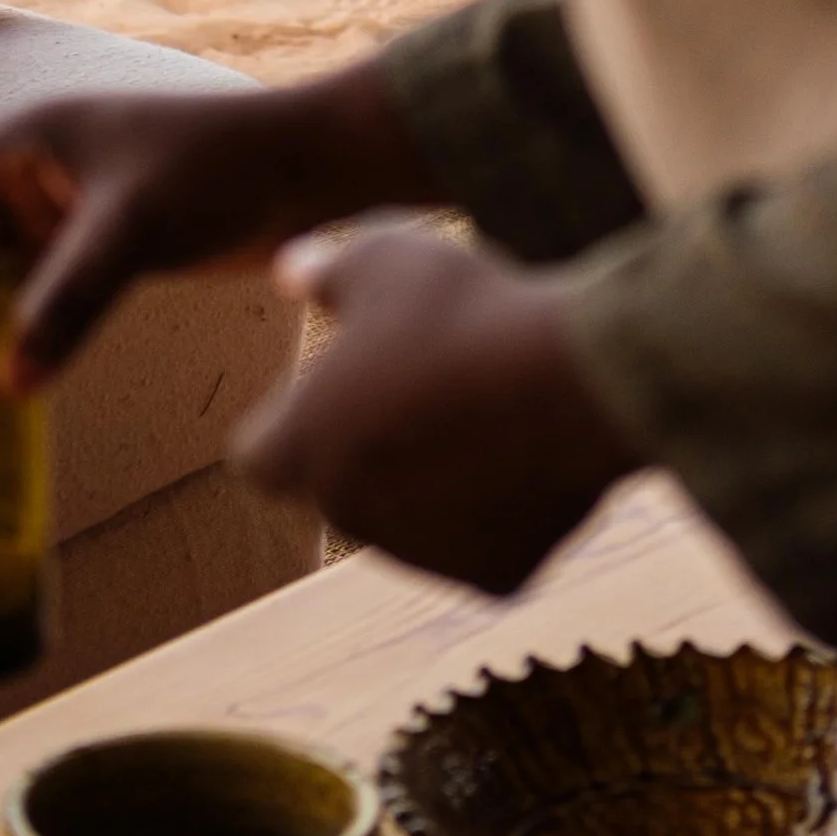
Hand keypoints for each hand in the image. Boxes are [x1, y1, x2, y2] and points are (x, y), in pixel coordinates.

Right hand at [0, 59, 426, 383]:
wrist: (312, 166)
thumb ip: (68, 303)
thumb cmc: (222, 170)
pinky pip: (33, 283)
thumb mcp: (135, 233)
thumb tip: (9, 384)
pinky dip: (7, 323)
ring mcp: (70, 204)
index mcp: (28, 138)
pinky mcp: (105, 238)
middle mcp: (38, 166)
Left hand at [231, 218, 636, 593]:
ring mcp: (425, 555)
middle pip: (342, 488)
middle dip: (369, 447)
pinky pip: (486, 540)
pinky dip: (500, 507)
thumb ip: (327, 269)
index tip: (330, 385)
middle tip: (426, 382)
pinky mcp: (494, 576)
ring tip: (487, 406)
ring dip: (433, 479)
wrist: (578, 383)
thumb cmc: (470, 312)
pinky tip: (530, 449)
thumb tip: (291, 271)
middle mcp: (352, 513)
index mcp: (307, 444)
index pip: (258, 458)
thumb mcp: (388, 259)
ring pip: (414, 520)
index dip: (286, 422)